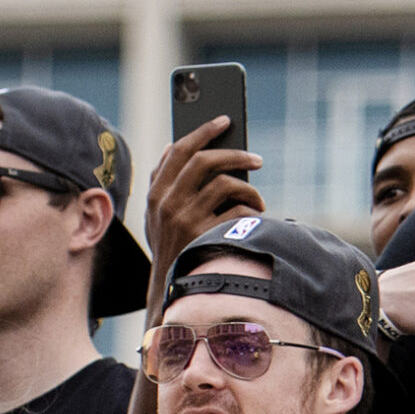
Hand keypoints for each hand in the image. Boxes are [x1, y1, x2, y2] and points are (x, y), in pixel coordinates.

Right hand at [144, 116, 265, 300]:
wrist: (172, 292)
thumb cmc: (171, 249)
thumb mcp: (156, 217)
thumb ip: (161, 183)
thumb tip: (172, 145)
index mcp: (156, 194)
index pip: (180, 150)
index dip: (204, 131)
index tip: (224, 120)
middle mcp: (167, 204)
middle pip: (205, 161)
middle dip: (235, 155)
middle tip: (257, 159)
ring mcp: (186, 220)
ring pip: (225, 185)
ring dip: (249, 191)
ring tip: (259, 201)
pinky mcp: (205, 237)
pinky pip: (237, 213)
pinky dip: (251, 215)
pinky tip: (254, 221)